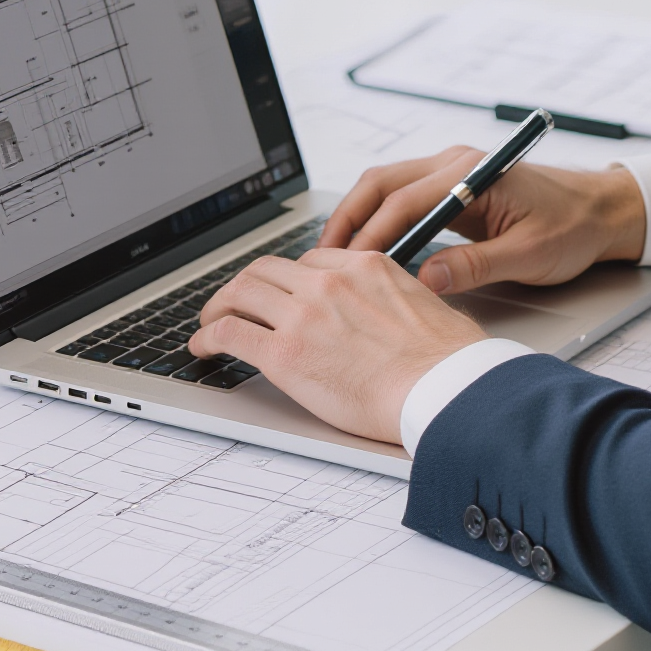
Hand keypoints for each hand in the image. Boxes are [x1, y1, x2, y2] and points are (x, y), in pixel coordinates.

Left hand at [188, 249, 486, 442]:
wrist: (443, 389)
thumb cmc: (448, 361)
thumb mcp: (427, 304)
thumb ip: (397, 298)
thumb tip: (396, 310)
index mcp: (365, 266)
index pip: (308, 262)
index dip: (286, 280)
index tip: (279, 296)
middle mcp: (329, 282)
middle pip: (266, 270)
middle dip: (243, 287)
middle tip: (233, 304)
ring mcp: (303, 314)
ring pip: (240, 293)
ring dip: (218, 308)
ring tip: (210, 324)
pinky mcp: (284, 353)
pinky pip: (229, 333)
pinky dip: (207, 337)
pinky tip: (202, 348)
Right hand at [322, 151, 647, 293]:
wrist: (601, 211)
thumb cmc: (573, 227)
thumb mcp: (529, 255)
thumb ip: (477, 266)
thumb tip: (427, 280)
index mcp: (473, 173)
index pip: (405, 199)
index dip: (372, 234)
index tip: (350, 265)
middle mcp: (456, 163)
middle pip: (382, 184)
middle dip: (349, 220)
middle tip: (323, 259)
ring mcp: (451, 171)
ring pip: (386, 187)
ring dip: (358, 218)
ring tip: (335, 257)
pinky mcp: (452, 187)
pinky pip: (402, 197)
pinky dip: (378, 219)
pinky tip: (367, 251)